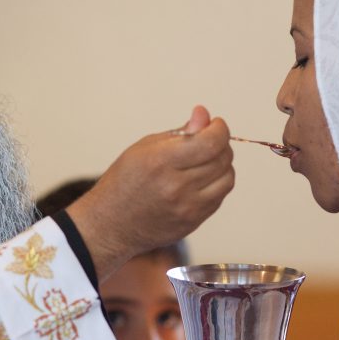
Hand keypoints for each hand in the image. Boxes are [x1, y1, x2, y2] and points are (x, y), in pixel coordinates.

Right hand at [67, 106, 234, 280]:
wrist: (111, 224)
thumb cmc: (125, 181)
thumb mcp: (145, 148)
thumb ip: (180, 132)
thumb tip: (205, 115)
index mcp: (160, 162)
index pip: (210, 141)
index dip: (219, 128)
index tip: (215, 124)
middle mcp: (176, 186)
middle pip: (222, 158)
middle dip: (221, 143)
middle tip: (208, 140)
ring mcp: (187, 208)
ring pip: (227, 178)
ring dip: (223, 164)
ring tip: (206, 160)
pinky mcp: (193, 222)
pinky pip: (220, 197)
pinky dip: (217, 183)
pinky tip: (202, 179)